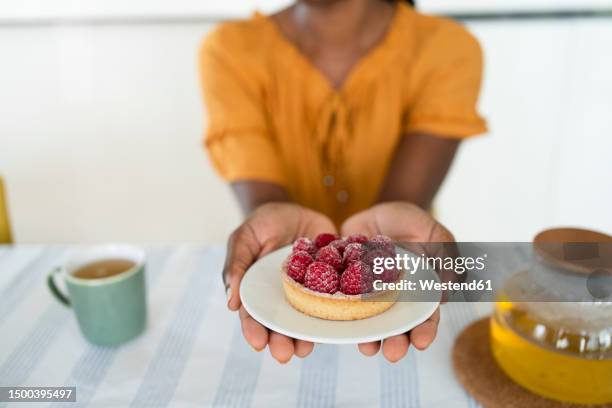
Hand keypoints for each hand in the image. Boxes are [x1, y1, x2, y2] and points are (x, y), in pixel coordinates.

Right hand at [224, 202, 335, 362]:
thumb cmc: (263, 224)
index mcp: (259, 292)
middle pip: (281, 325)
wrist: (296, 208)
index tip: (258, 343)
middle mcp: (284, 298)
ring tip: (305, 348)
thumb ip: (237, 265)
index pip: (254, 316)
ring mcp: (309, 292)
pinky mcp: (332, 282)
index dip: (254, 331)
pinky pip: (336, 300)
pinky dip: (337, 313)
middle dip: (281, 342)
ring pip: (307, 320)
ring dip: (306, 337)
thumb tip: (231, 303)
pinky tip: (337, 323)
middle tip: (283, 354)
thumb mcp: (244, 238)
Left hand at [341, 201, 454, 361]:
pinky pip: (343, 305)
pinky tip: (342, 326)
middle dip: (398, 343)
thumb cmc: (412, 222)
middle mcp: (394, 300)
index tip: (422, 342)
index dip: (426, 330)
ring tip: (369, 349)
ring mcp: (369, 296)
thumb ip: (446, 258)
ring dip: (370, 338)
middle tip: (394, 353)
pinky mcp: (345, 288)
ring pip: (371, 322)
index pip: (426, 316)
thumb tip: (446, 292)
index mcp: (420, 292)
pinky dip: (343, 316)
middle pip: (398, 327)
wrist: (375, 212)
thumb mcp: (435, 233)